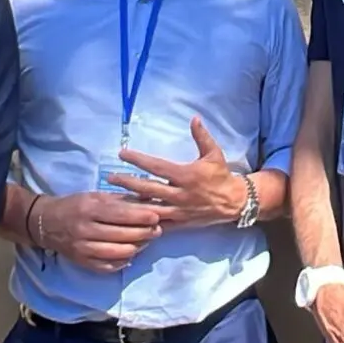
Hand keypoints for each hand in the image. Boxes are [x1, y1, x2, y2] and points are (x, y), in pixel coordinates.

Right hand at [37, 190, 163, 272]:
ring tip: (147, 241)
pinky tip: (131, 254)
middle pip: (121, 235)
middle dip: (143, 233)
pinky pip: (108, 266)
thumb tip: (149, 199)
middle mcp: (85, 230)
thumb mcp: (95, 196)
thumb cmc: (76, 205)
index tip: (156, 216)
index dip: (140, 217)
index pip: (120, 215)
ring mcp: (83, 249)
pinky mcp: (82, 262)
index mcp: (89, 209)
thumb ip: (121, 200)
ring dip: (137, 248)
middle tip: (157, 230)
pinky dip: (123, 261)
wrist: (46, 223)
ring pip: (117, 252)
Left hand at [110, 117, 246, 228]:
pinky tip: (128, 219)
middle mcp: (179, 194)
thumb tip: (194, 118)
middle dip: (126, 182)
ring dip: (130, 204)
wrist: (233, 202)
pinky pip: (157, 225)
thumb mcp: (214, 154)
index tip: (122, 153)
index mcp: (185, 176)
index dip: (138, 160)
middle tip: (109, 177)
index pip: (156, 167)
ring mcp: (178, 211)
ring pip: (149, 209)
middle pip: (147, 189)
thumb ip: (202, 136)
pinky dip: (143, 222)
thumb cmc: (221, 176)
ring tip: (113, 199)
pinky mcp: (179, 223)